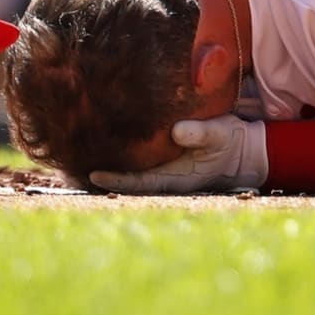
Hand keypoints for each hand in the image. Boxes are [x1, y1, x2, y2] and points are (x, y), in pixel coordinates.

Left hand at [90, 114, 268, 193]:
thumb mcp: (220, 133)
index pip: (138, 182)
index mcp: (175, 177)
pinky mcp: (166, 163)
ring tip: (78, 157)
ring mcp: (165, 172)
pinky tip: (104, 148)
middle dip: (102, 177)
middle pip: (127, 182)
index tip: (93, 174)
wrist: (243, 150)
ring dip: (109, 169)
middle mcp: (165, 178)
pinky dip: (122, 160)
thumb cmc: (229, 141)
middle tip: (71, 165)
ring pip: (131, 175)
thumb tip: (177, 131)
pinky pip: (139, 166)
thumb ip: (201, 132)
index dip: (115, 180)